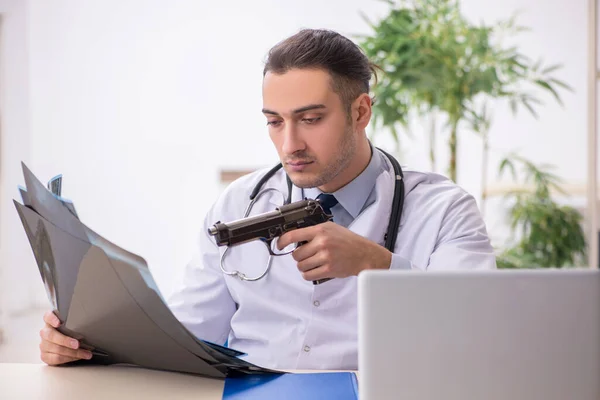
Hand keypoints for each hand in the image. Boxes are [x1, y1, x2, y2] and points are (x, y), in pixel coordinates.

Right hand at [39, 311, 91, 364]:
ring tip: (86, 353)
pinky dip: (69, 358)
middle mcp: (45, 332)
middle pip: (51, 335)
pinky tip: (78, 357)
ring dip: (73, 352)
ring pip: (56, 349)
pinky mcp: (45, 356)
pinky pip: (56, 358)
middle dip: (66, 340)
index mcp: (50, 322)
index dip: (52, 319)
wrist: (64, 345)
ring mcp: (44, 345)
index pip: (48, 317)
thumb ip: (75, 324)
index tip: (59, 323)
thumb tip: (89, 326)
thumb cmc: (70, 332)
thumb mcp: (72, 325)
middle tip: (77, 344)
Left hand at [277, 222, 391, 281]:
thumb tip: (294, 236)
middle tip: (307, 255)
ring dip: (304, 266)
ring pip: (301, 266)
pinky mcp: (328, 270)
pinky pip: (308, 275)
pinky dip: (309, 274)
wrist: (363, 254)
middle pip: (296, 254)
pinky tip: (315, 269)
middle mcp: (321, 243)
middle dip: (299, 256)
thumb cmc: (348, 240)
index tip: (279, 245)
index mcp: (320, 230)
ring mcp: (325, 257)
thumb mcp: (330, 228)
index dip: (282, 241)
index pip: (293, 235)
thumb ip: (313, 231)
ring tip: (313, 262)